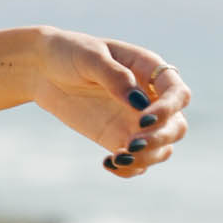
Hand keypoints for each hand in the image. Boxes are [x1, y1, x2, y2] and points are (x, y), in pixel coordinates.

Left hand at [27, 28, 189, 179]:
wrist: (44, 69)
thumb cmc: (71, 53)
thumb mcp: (91, 58)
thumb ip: (115, 76)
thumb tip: (138, 103)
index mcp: (150, 72)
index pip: (178, 94)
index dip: (169, 109)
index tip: (144, 120)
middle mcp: (150, 98)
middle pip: (176, 126)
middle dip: (159, 139)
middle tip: (131, 145)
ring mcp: (135, 122)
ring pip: (161, 148)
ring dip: (147, 158)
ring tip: (118, 158)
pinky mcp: (117, 138)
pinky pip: (136, 162)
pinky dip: (129, 169)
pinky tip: (108, 163)